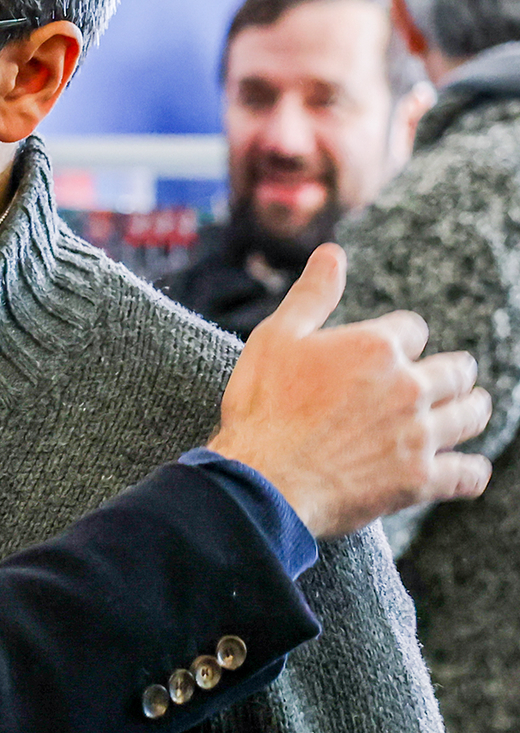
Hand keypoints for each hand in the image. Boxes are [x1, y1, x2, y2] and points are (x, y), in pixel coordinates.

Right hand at [208, 245, 493, 538]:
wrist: (262, 479)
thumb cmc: (262, 407)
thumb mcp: (276, 338)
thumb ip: (312, 295)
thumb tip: (332, 253)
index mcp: (376, 347)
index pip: (413, 329)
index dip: (399, 339)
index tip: (386, 353)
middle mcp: (409, 386)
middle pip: (456, 370)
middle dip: (450, 372)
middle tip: (440, 381)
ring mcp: (419, 434)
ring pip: (471, 415)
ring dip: (470, 410)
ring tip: (463, 412)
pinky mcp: (421, 479)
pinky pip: (470, 474)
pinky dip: (470, 470)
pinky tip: (463, 467)